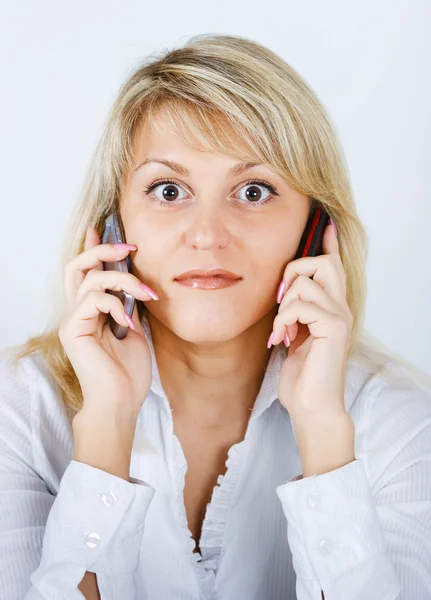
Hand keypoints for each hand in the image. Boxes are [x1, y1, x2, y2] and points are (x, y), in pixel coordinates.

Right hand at [59, 224, 157, 421]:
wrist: (120, 404)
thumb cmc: (127, 373)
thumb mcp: (133, 329)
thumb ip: (128, 305)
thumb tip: (136, 283)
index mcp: (91, 311)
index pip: (86, 272)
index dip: (94, 247)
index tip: (105, 228)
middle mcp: (77, 312)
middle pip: (77, 265)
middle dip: (102, 250)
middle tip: (129, 248)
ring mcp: (73, 320)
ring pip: (90, 278)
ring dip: (124, 280)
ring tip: (147, 294)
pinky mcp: (73, 329)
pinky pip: (94, 299)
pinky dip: (117, 305)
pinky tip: (130, 324)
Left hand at [269, 219, 352, 423]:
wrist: (311, 406)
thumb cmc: (301, 374)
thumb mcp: (294, 334)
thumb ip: (294, 311)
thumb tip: (283, 292)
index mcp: (331, 307)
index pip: (334, 265)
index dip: (328, 242)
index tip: (325, 223)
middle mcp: (340, 307)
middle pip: (324, 261)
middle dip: (294, 270)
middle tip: (281, 299)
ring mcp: (339, 316)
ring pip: (306, 280)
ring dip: (284, 303)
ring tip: (281, 328)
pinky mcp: (334, 328)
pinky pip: (300, 304)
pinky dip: (283, 319)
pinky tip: (282, 338)